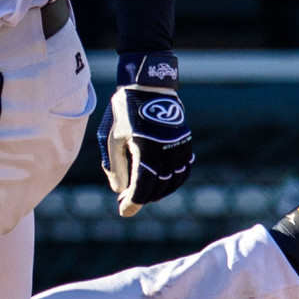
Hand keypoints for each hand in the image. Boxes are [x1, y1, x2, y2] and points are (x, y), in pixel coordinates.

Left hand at [98, 52, 193, 216]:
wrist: (147, 86)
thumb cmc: (125, 112)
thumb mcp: (112, 138)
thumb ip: (115, 167)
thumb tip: (120, 191)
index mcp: (147, 151)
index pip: (142, 188)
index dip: (133, 203)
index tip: (123, 212)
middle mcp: (167, 152)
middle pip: (158, 188)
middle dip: (143, 198)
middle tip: (127, 201)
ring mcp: (180, 147)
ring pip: (174, 181)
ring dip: (159, 191)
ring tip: (143, 193)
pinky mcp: (185, 142)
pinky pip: (184, 169)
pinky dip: (174, 180)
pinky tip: (161, 181)